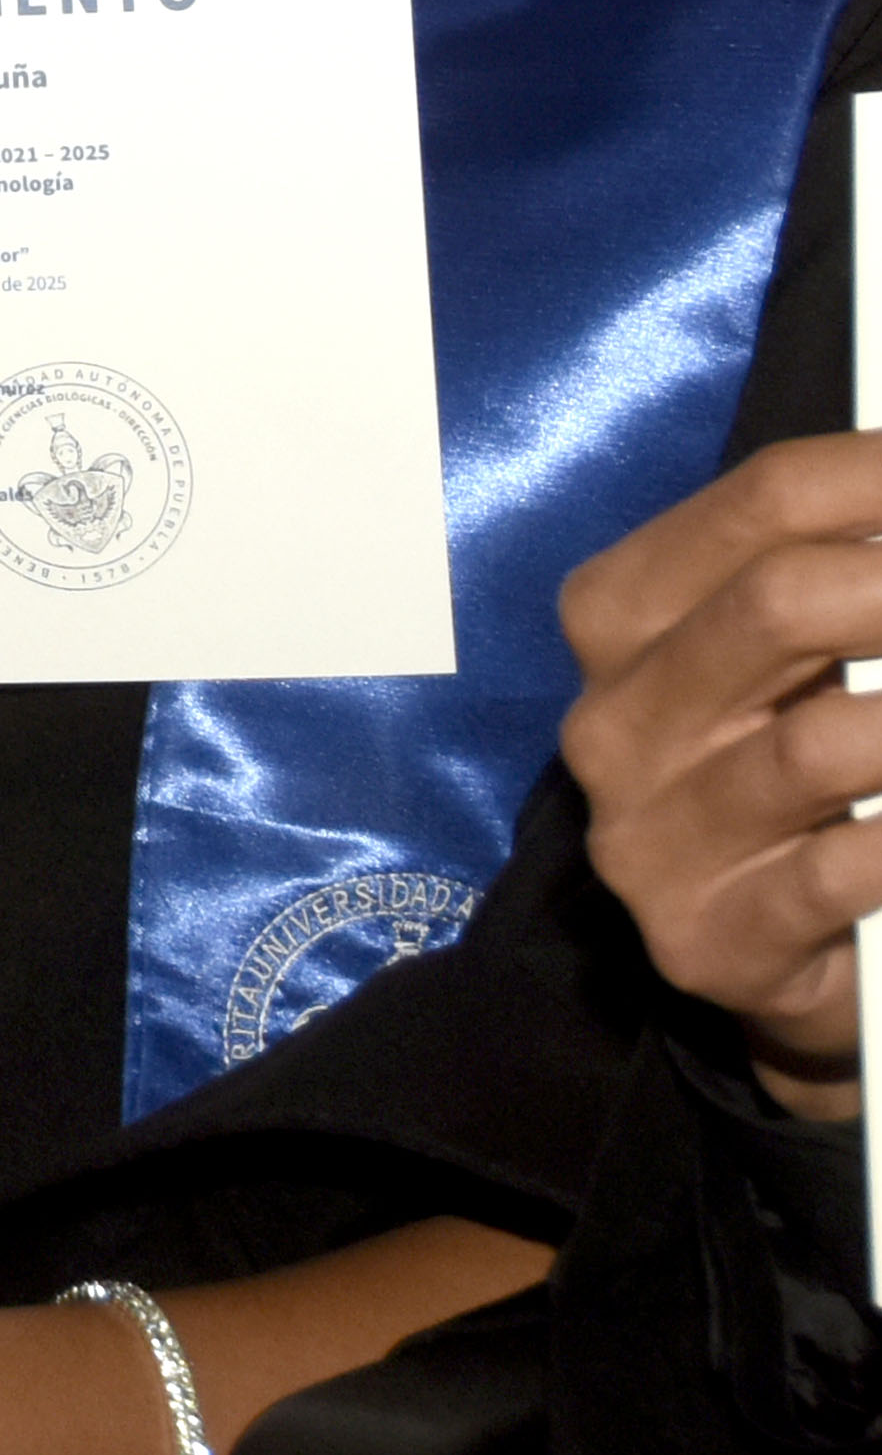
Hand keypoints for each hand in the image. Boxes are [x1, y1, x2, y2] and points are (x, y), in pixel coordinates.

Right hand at [562, 428, 881, 1110]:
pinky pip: (842, 873)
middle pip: (775, 604)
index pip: (758, 502)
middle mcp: (612, 719)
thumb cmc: (794, 766)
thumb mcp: (784, 656)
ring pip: (818, 746)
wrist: (774, 952)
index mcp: (619, 617)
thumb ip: (833, 567)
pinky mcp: (708, 939)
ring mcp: (648, 836)